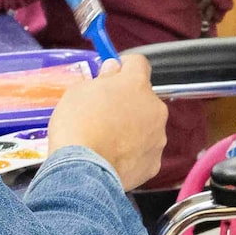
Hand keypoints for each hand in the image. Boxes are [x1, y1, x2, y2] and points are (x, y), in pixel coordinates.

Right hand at [48, 52, 166, 190]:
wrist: (82, 171)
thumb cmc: (77, 128)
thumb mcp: (78, 91)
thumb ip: (102, 78)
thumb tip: (112, 70)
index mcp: (136, 84)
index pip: (138, 63)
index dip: (124, 67)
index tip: (113, 73)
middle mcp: (154, 108)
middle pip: (144, 98)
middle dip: (128, 102)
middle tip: (104, 113)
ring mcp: (158, 137)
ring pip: (146, 126)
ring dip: (131, 128)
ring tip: (106, 140)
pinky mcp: (154, 162)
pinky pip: (144, 151)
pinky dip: (132, 153)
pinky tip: (112, 156)